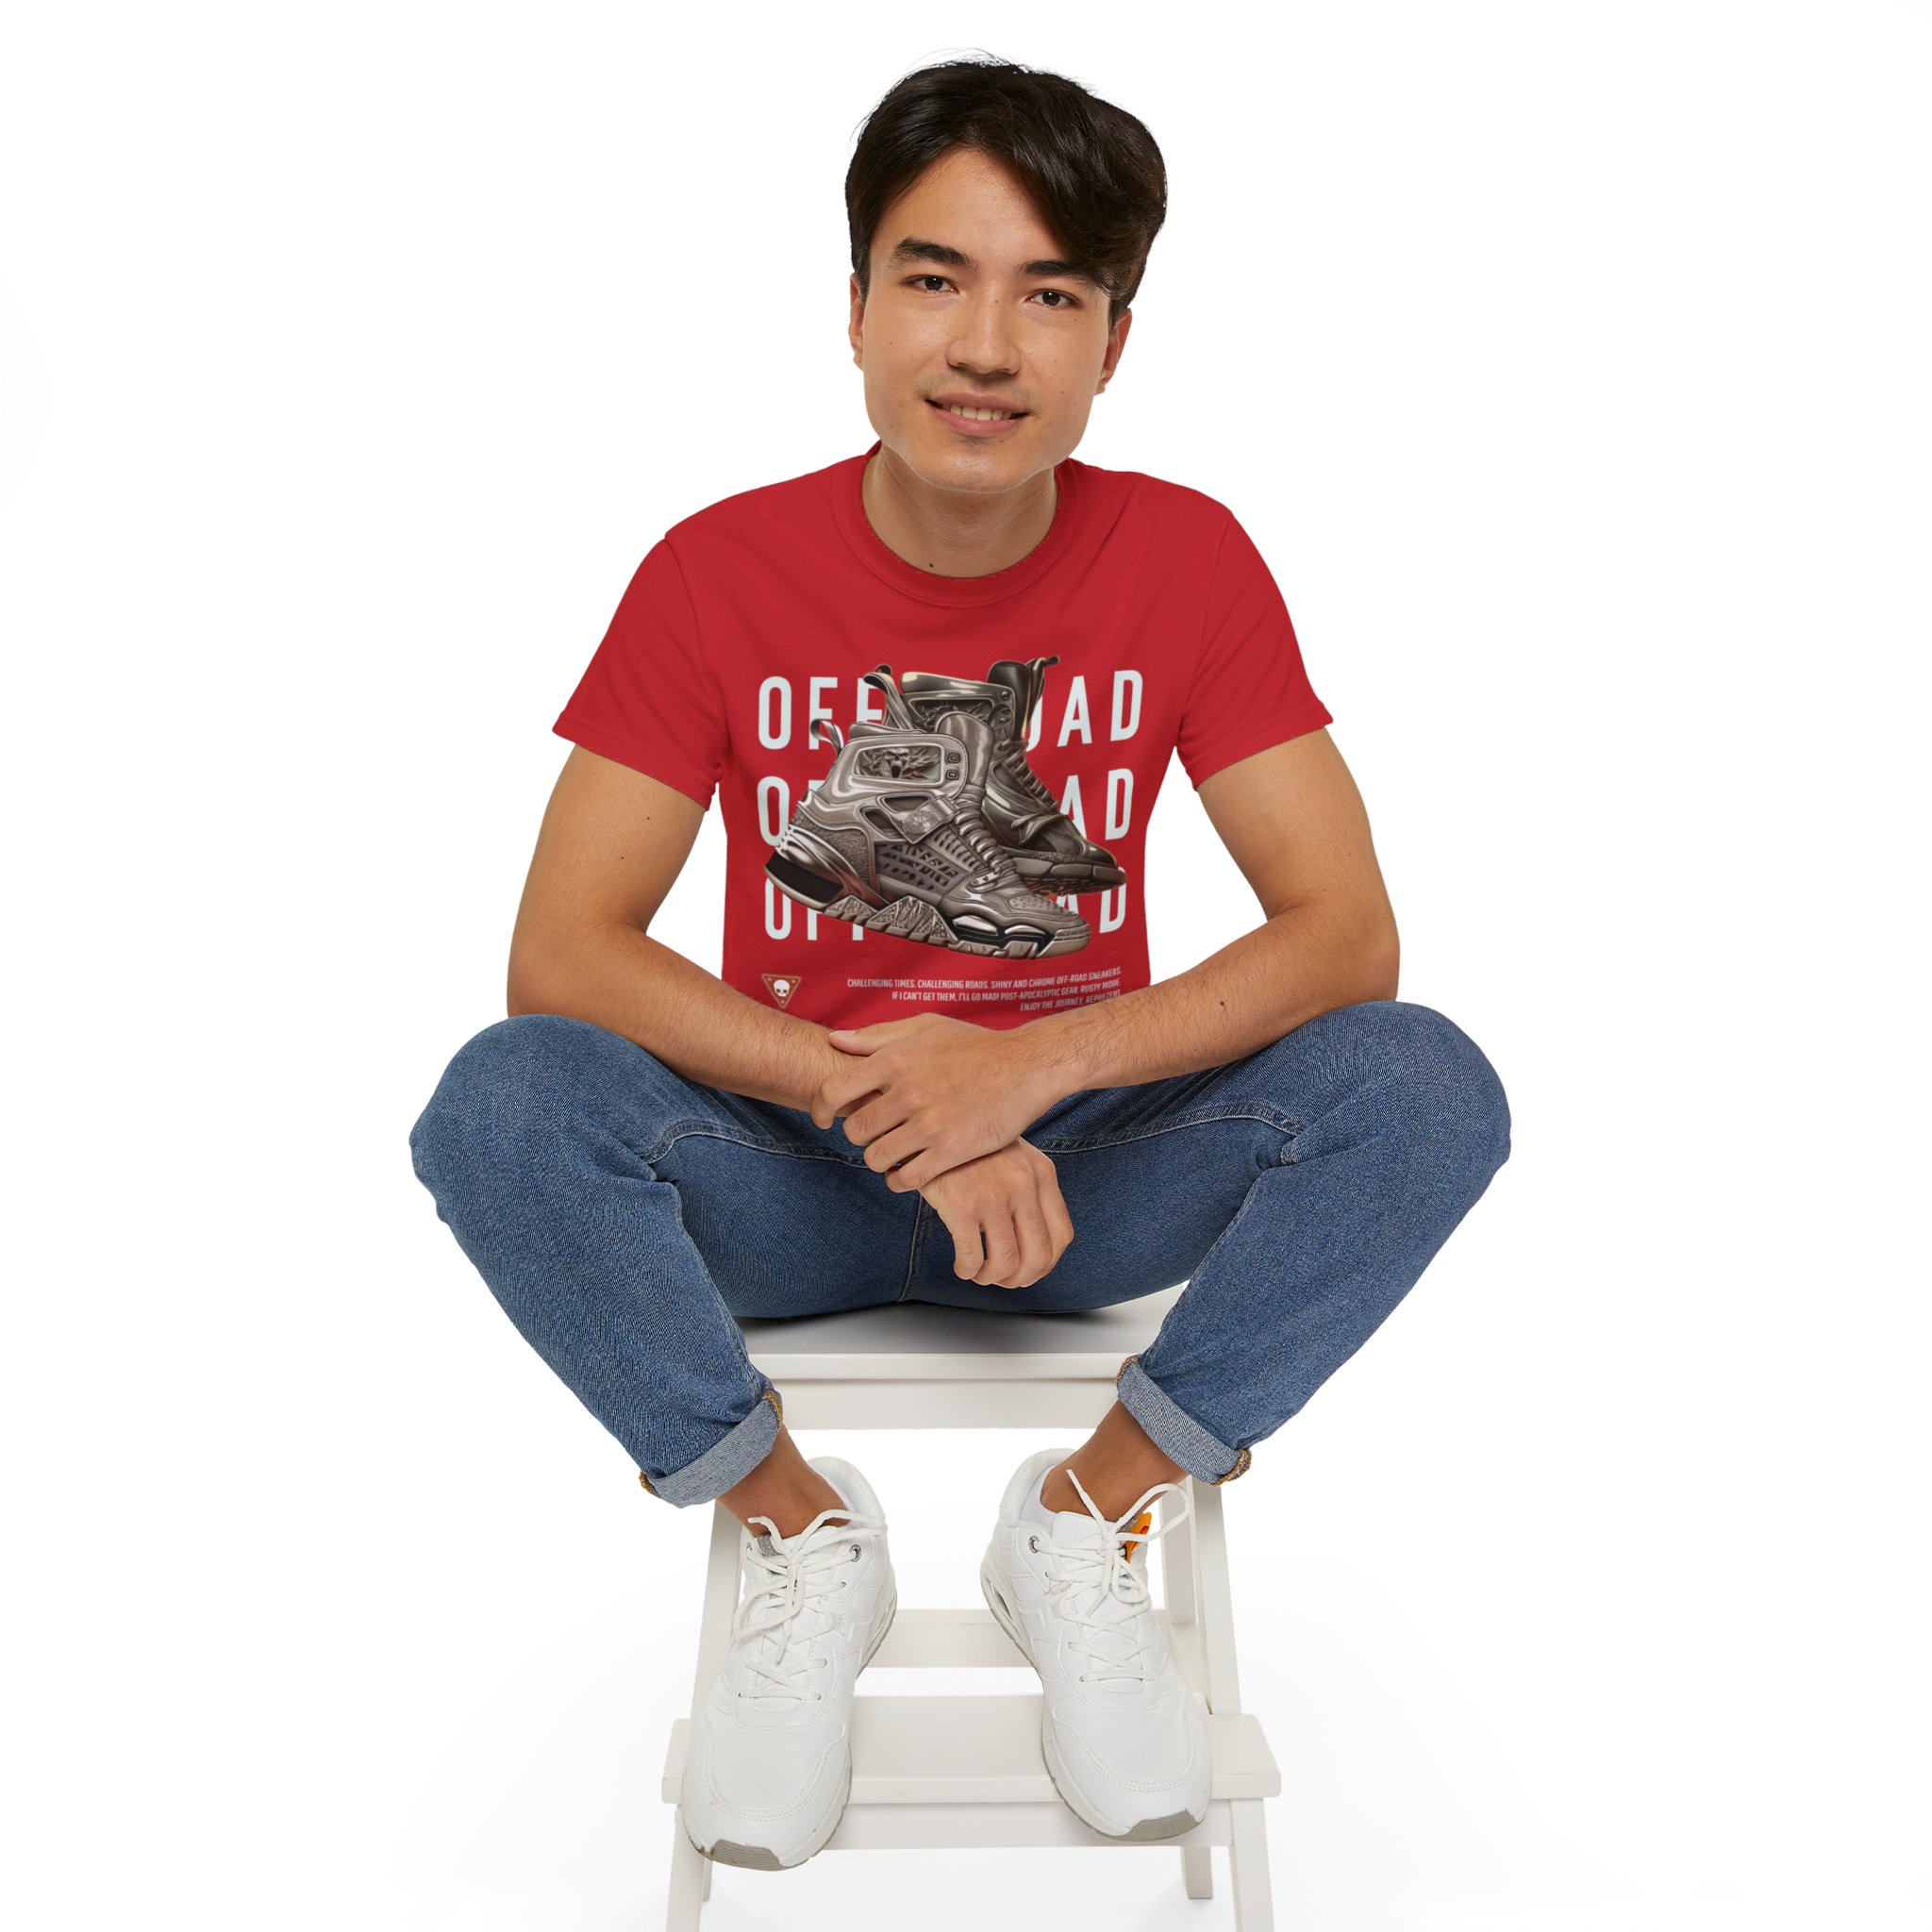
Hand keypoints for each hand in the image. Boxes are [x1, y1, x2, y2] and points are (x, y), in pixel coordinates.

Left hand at [812, 1012, 1073, 1191]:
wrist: (1028, 1066)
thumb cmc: (977, 1045)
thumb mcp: (928, 1028)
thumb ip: (878, 1036)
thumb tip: (834, 1040)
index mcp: (896, 1059)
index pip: (832, 1091)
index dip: (819, 1109)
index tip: (823, 1119)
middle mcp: (907, 1091)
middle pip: (854, 1130)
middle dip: (859, 1135)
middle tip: (874, 1134)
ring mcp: (929, 1123)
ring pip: (876, 1157)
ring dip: (879, 1160)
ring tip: (893, 1153)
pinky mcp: (951, 1150)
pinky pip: (905, 1178)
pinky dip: (899, 1181)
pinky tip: (908, 1172)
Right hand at [920, 1135, 1074, 1289]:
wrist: (931, 1126)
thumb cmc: (971, 1149)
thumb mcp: (1014, 1159)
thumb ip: (1030, 1195)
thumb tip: (1032, 1256)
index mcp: (1042, 1173)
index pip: (1062, 1235)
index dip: (1047, 1264)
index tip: (1030, 1271)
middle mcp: (1024, 1184)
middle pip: (1039, 1256)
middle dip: (1021, 1279)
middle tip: (1003, 1280)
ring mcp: (994, 1195)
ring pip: (1006, 1263)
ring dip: (992, 1278)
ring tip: (979, 1273)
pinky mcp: (962, 1205)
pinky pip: (972, 1258)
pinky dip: (968, 1271)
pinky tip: (962, 1266)